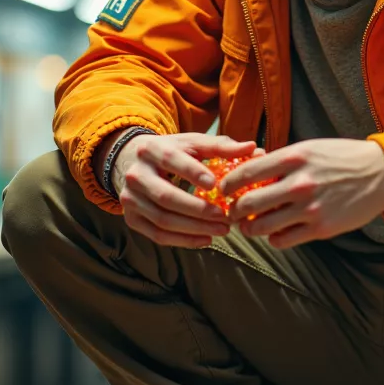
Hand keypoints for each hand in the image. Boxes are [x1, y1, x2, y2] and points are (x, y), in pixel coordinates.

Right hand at [110, 132, 259, 247]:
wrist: (133, 163)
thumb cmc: (172, 152)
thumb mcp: (192, 144)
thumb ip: (221, 146)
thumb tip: (253, 147)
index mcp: (150, 149)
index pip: (170, 160)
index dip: (192, 173)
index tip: (215, 185)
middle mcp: (136, 175)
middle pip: (166, 197)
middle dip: (199, 210)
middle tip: (226, 217)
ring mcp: (130, 199)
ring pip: (163, 220)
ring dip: (195, 229)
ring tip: (222, 230)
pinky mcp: (131, 218)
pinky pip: (158, 235)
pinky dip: (183, 241)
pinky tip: (205, 239)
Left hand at [221, 137, 383, 249]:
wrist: (381, 174)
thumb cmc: (342, 158)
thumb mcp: (309, 149)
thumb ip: (280, 161)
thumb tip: (249, 170)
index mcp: (293, 158)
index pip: (245, 173)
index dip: (227, 184)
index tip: (223, 190)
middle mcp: (299, 183)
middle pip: (248, 203)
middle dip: (234, 211)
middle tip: (232, 212)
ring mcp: (310, 208)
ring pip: (261, 226)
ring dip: (249, 228)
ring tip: (249, 226)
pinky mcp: (320, 228)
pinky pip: (282, 240)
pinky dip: (273, 238)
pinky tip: (275, 232)